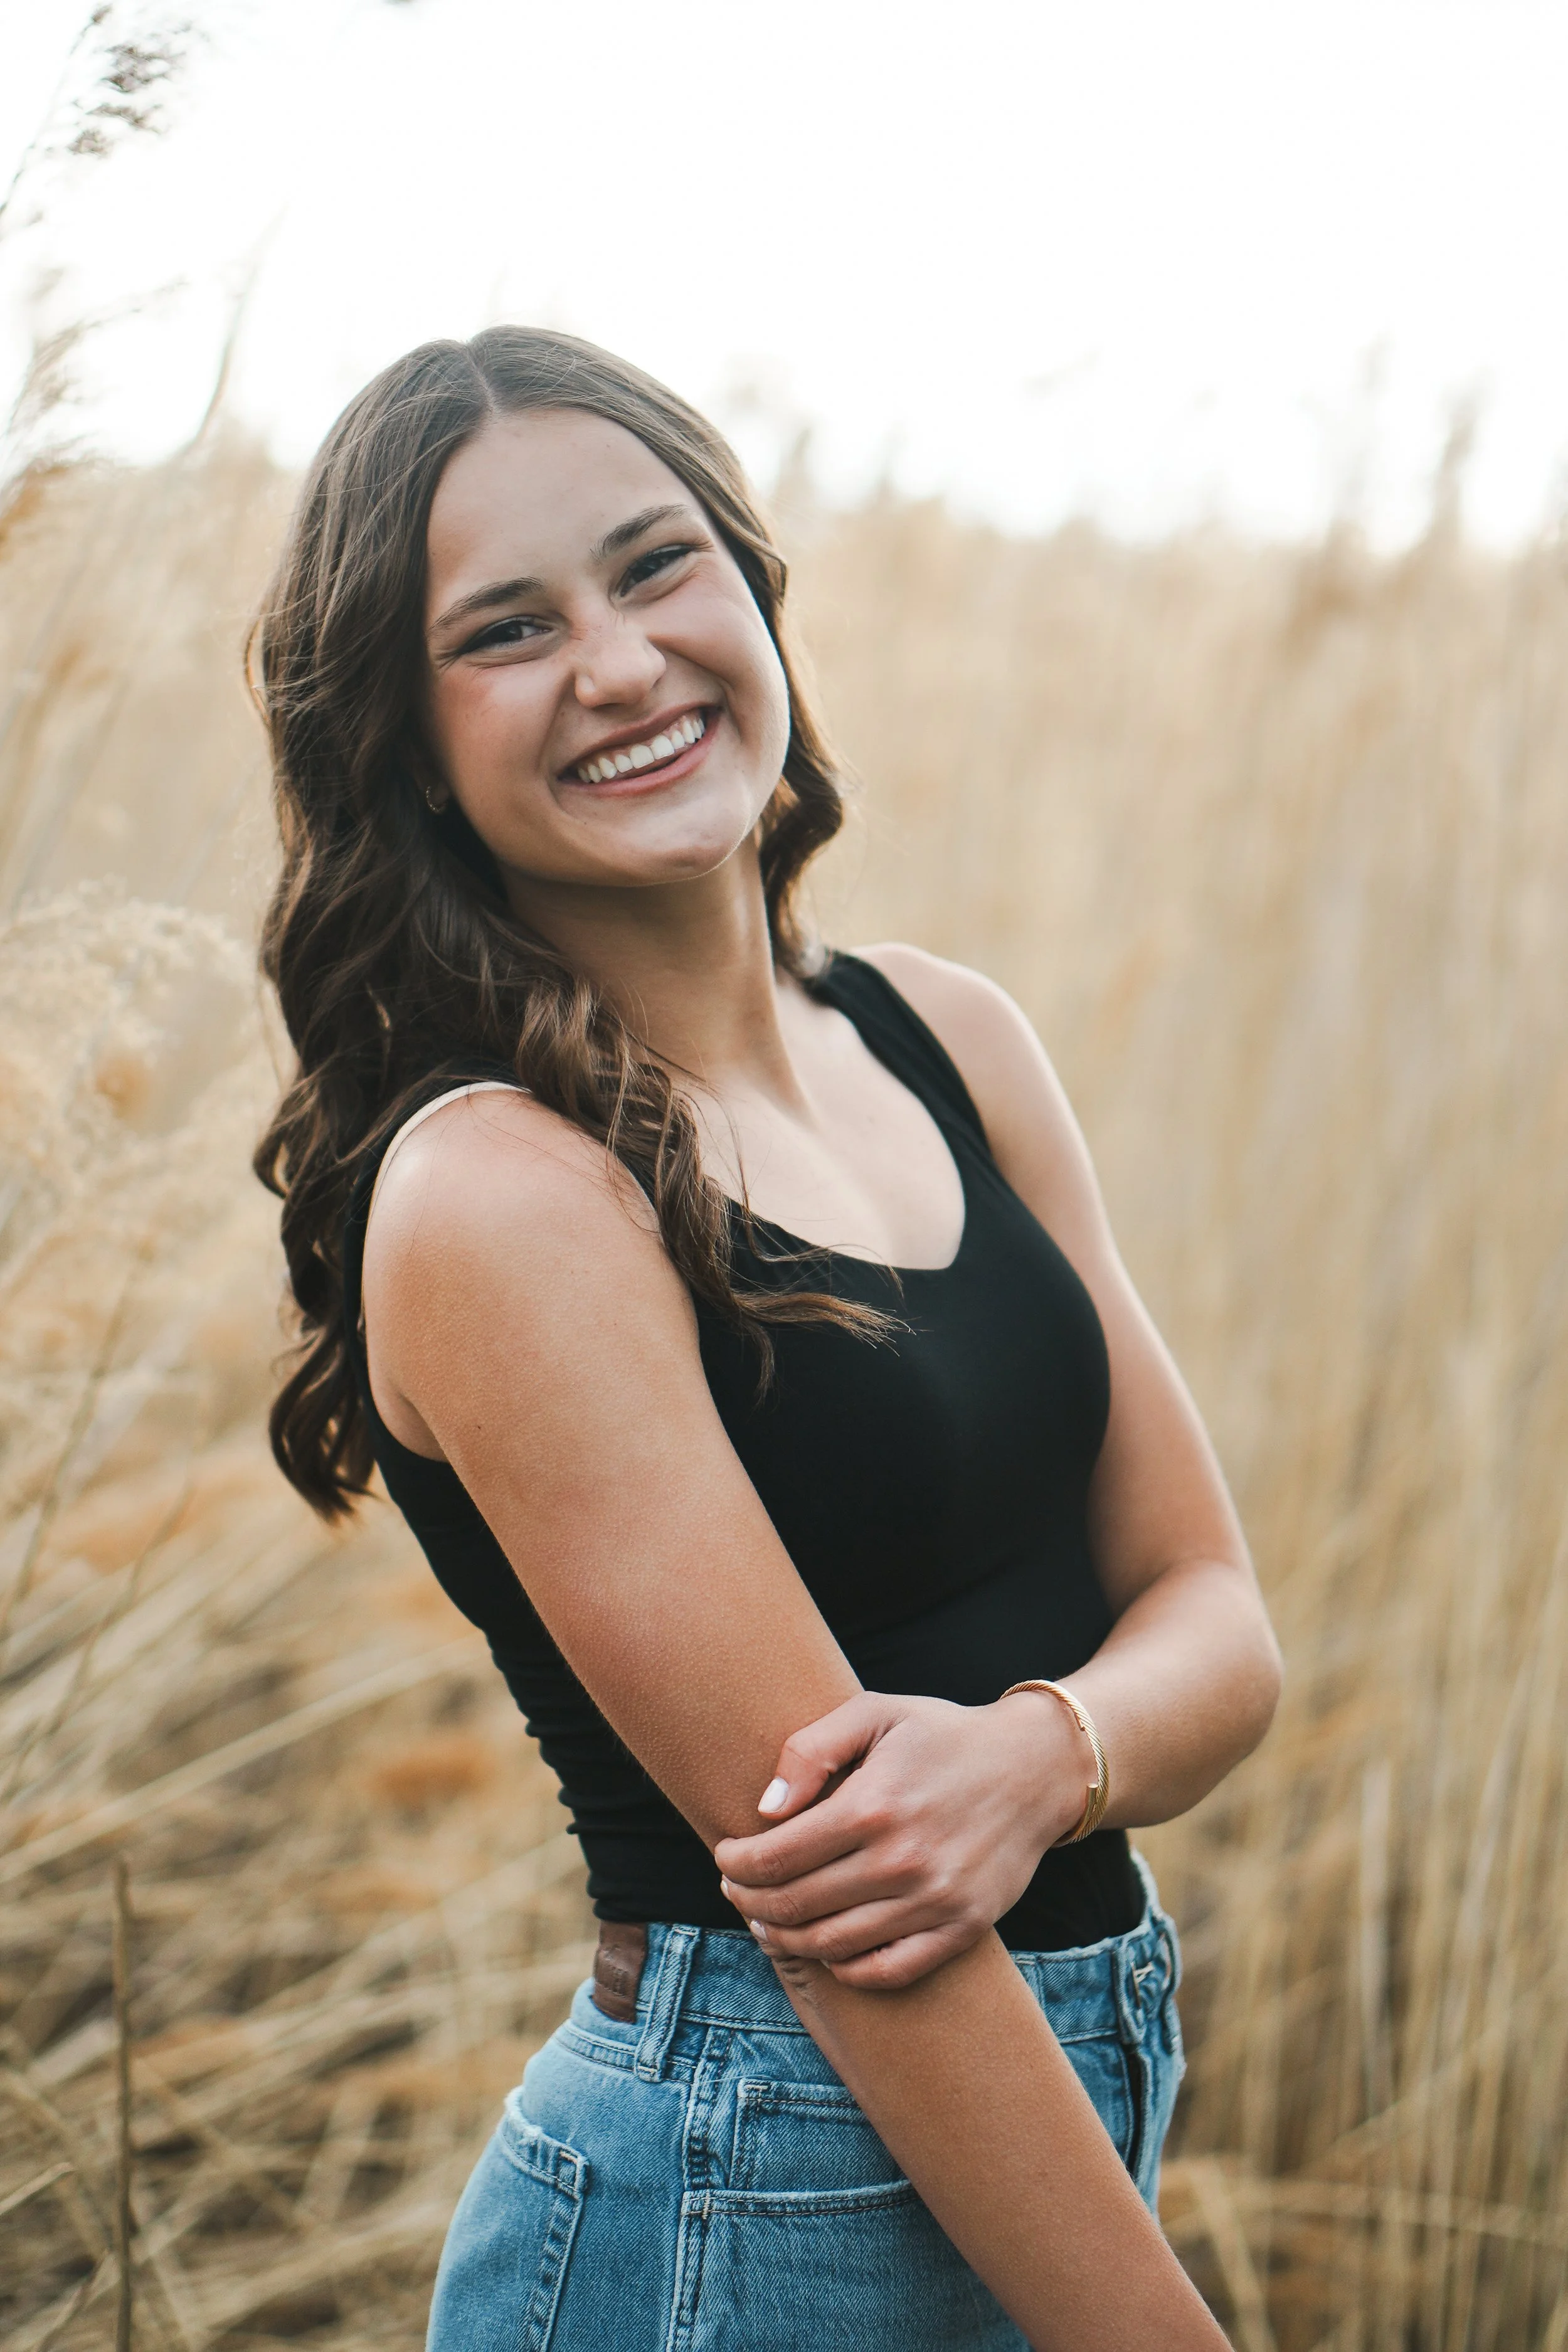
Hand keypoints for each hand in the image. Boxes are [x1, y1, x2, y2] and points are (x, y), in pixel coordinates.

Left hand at [713, 1687, 1095, 1988]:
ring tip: (768, 1921)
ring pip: (834, 1945)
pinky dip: (847, 1969)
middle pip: (797, 1905)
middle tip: (736, 1891)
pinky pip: (889, 1971)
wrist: (1034, 1768)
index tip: (725, 1858)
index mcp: (874, 1804)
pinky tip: (827, 1949)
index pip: (778, 1856)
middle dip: (751, 1902)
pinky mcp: (963, 1929)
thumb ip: (811, 1750)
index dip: (738, 1864)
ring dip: (788, 1938)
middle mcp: (903, 1860)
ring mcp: (936, 1901)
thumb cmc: (942, 1735)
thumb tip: (764, 1809)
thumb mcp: (875, 1712)